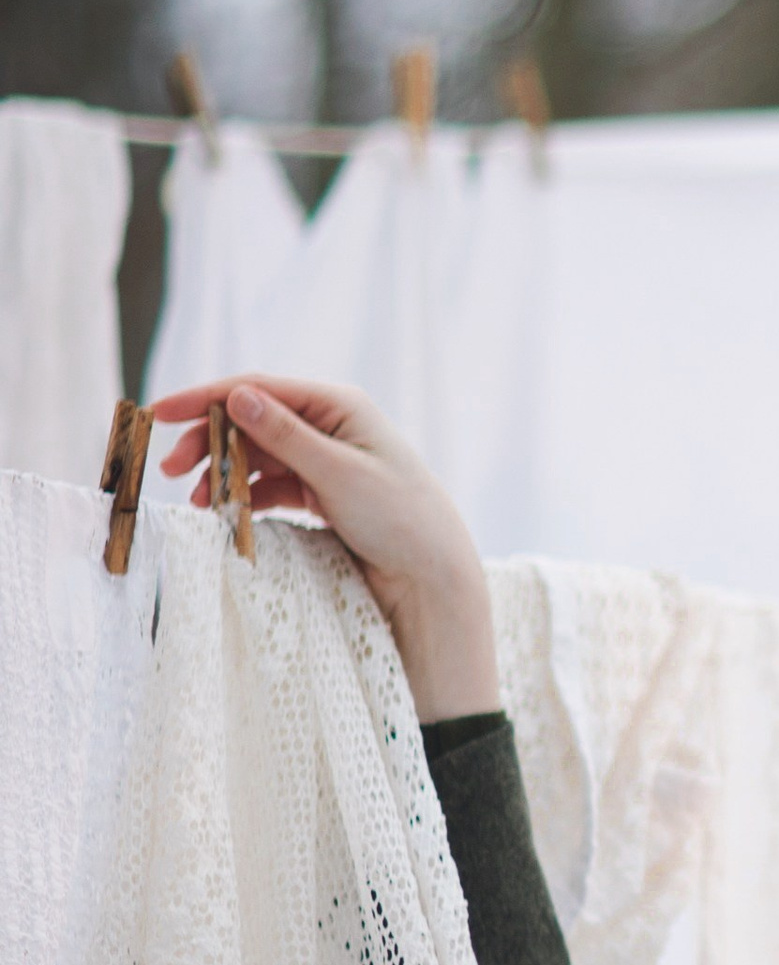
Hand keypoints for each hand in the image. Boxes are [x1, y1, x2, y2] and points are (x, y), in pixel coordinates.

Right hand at [150, 377, 499, 718]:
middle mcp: (330, 426)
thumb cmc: (400, 517)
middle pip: (252, 420)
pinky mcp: (322, 493)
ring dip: (223, 471)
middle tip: (170, 468)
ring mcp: (324, 460)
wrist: (433, 575)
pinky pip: (271, 485)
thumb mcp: (338, 474)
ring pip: (257, 455)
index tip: (160, 413)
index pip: (259, 389)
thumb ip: (285, 438)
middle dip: (208, 440)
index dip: (205, 398)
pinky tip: (223, 511)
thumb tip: (236, 396)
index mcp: (338, 405)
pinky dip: (244, 495)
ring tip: (195, 499)